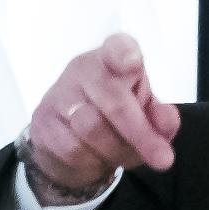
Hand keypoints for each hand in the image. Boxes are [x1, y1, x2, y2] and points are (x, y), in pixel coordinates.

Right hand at [26, 33, 180, 201]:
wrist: (70, 141)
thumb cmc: (117, 114)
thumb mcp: (147, 114)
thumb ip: (161, 117)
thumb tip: (167, 121)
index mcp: (114, 58)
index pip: (117, 48)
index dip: (124, 54)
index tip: (133, 63)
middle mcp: (83, 69)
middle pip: (113, 100)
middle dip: (140, 133)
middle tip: (164, 159)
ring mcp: (58, 94)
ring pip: (92, 129)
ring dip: (118, 151)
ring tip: (126, 156)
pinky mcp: (41, 123)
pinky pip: (73, 150)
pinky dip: (93, 162)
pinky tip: (98, 158)